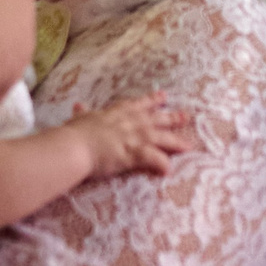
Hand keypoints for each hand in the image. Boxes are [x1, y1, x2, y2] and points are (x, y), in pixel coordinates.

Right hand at [64, 93, 196, 178]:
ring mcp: (136, 137)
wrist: (76, 145)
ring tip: (188, 146)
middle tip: (186, 117)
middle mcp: (132, 121)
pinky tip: (168, 170)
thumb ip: (83, 113)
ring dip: (176, 142)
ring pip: (162, 138)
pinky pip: (154, 159)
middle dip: (173, 118)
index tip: (164, 96)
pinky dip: (162, 164)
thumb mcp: (80, 119)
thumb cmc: (76, 132)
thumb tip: (78, 106)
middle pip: (158, 118)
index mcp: (119, 112)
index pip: (140, 103)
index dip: (153, 100)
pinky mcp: (135, 153)